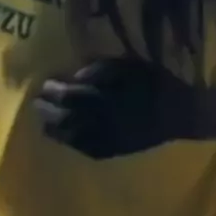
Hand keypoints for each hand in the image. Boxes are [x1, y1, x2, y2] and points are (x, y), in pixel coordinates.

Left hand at [33, 58, 193, 158]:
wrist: (179, 112)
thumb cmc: (155, 82)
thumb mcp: (130, 65)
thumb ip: (102, 69)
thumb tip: (76, 76)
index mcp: (105, 97)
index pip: (70, 97)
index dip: (54, 92)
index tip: (44, 85)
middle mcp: (102, 120)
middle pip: (67, 119)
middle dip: (48, 112)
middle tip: (36, 105)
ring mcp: (108, 138)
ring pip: (74, 137)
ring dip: (55, 130)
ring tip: (44, 124)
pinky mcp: (116, 149)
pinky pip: (88, 150)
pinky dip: (73, 145)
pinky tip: (66, 139)